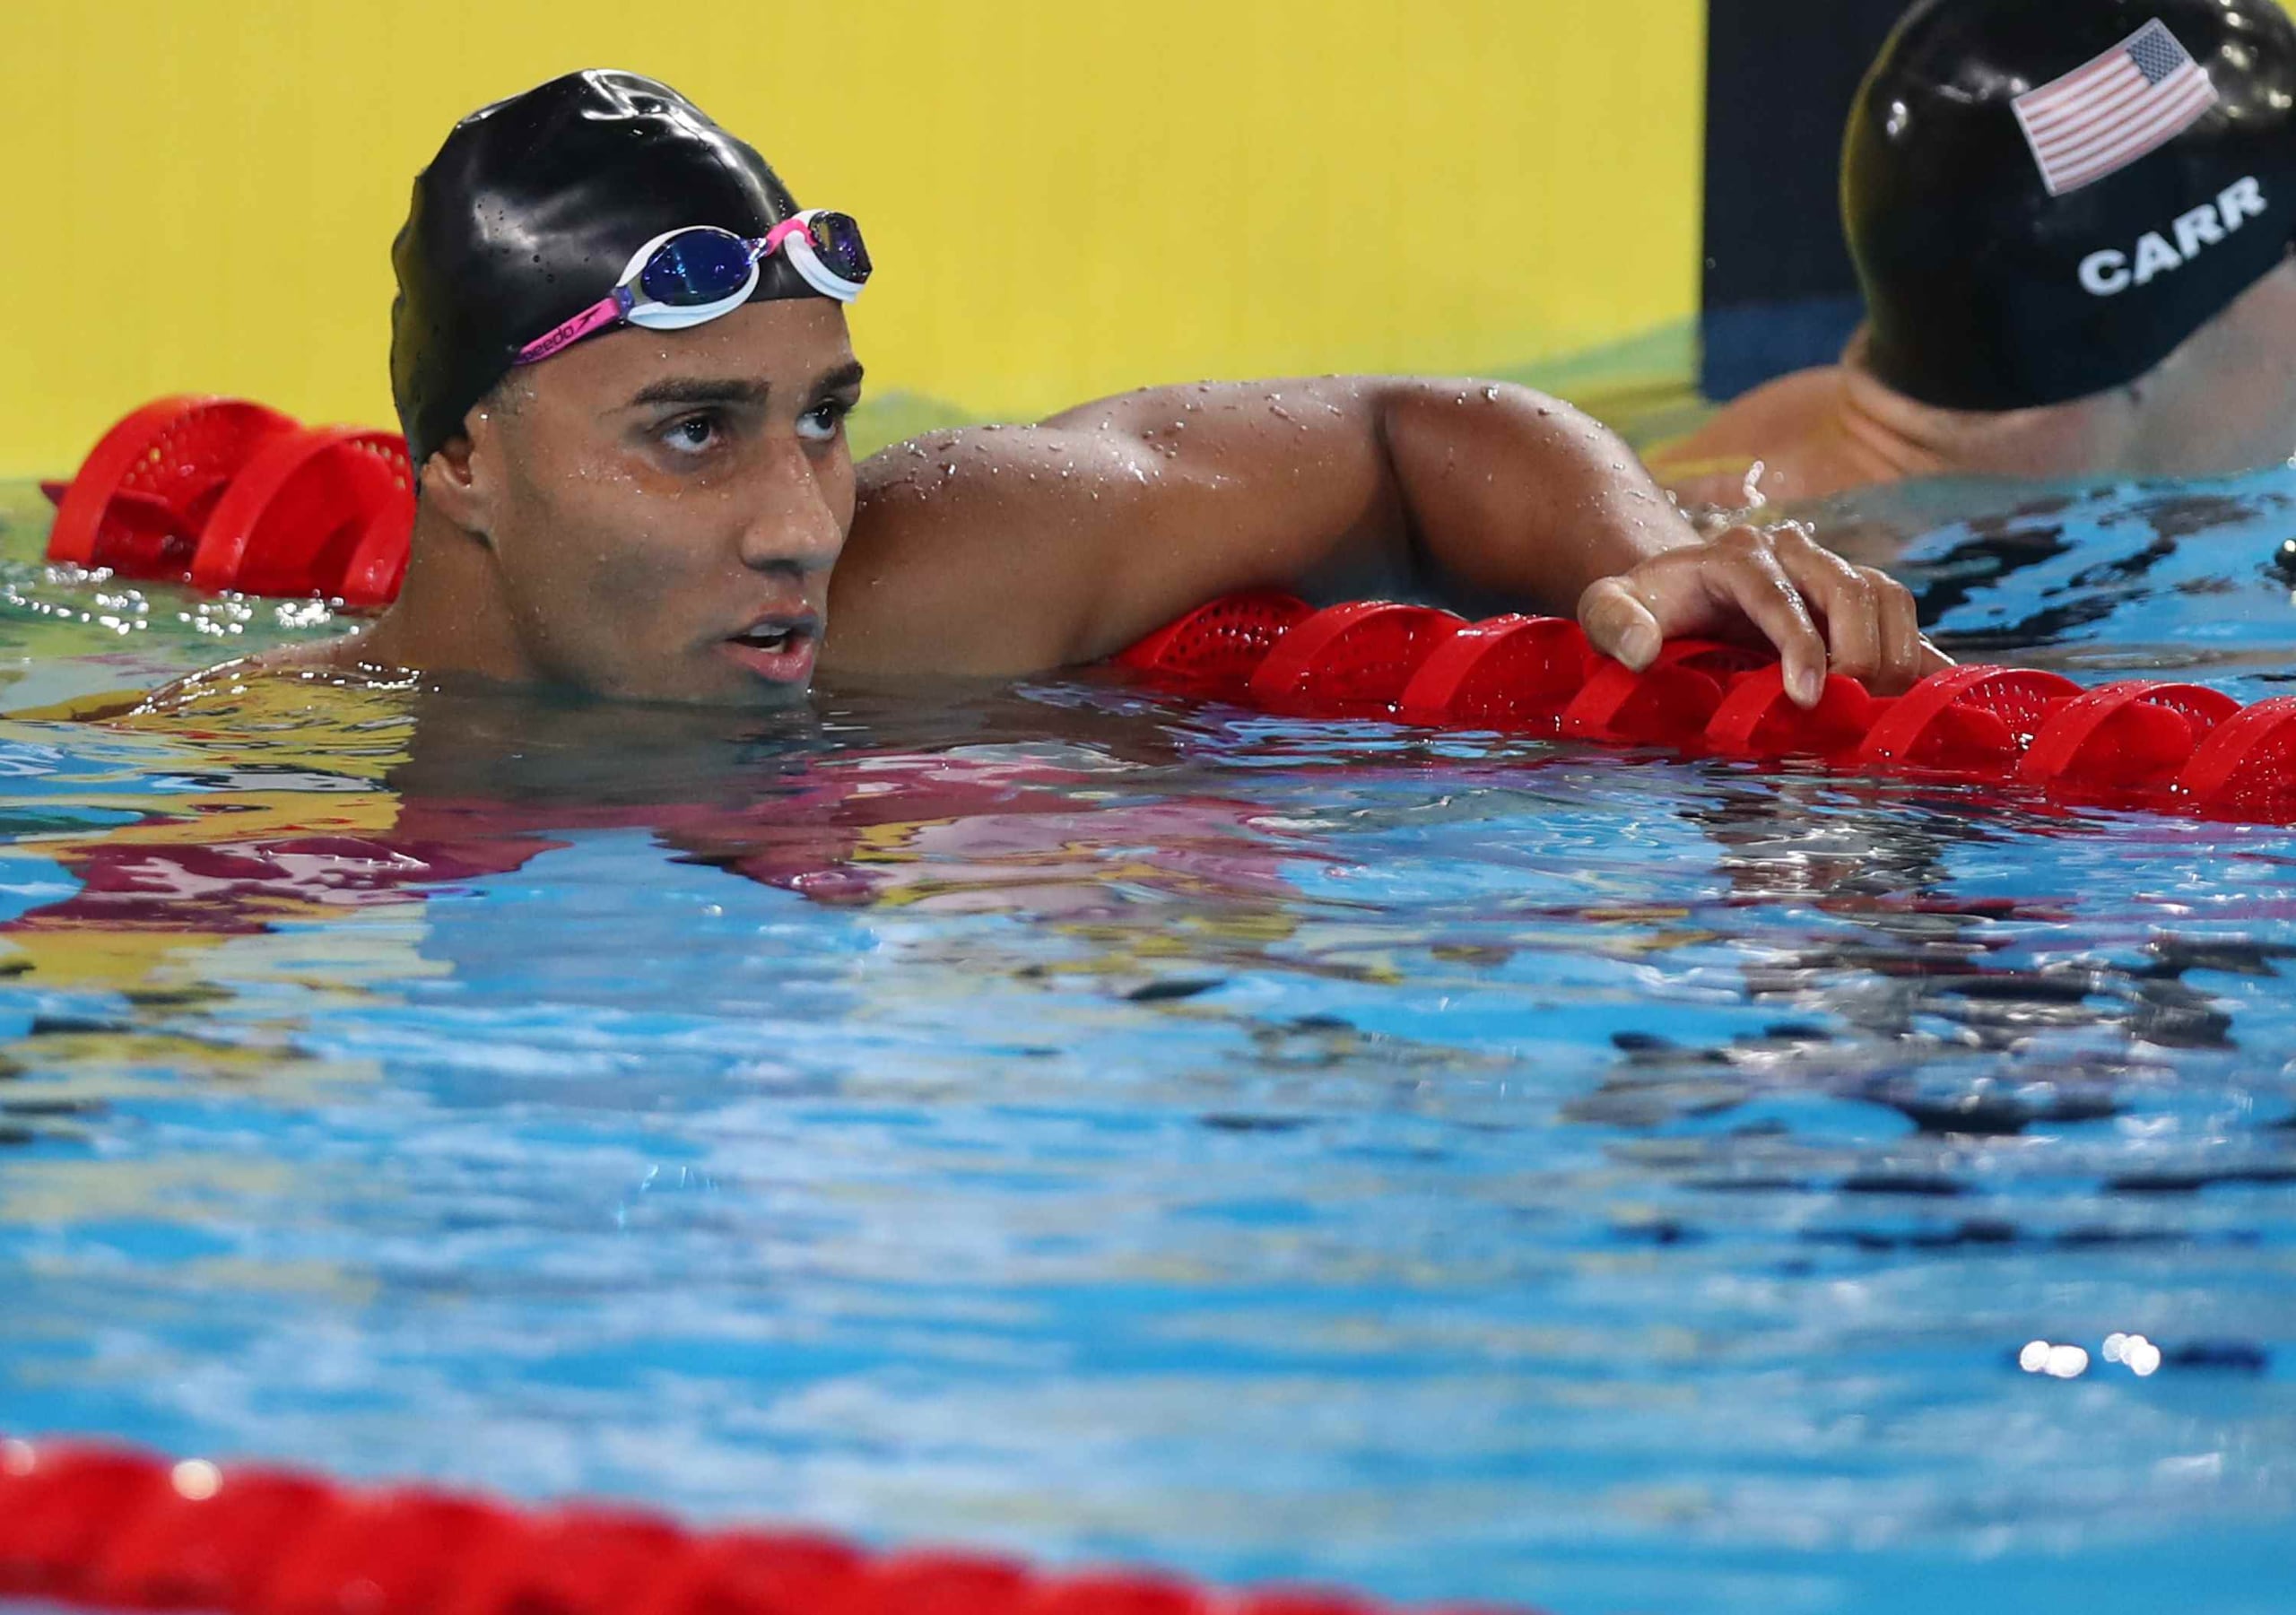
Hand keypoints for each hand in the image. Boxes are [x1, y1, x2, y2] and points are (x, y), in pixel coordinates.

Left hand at [1577, 520, 1948, 705]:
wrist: (1677, 591)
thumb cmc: (1643, 606)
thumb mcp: (1607, 606)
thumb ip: (1611, 621)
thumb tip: (1640, 652)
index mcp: (1734, 554)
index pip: (1778, 592)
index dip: (1799, 644)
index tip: (1807, 697)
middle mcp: (1791, 552)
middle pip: (1848, 588)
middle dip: (1855, 653)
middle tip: (1847, 710)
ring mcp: (1828, 571)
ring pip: (1885, 597)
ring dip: (1891, 654)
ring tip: (1874, 710)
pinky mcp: (1853, 599)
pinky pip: (1903, 617)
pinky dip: (1922, 655)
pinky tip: (1933, 699)